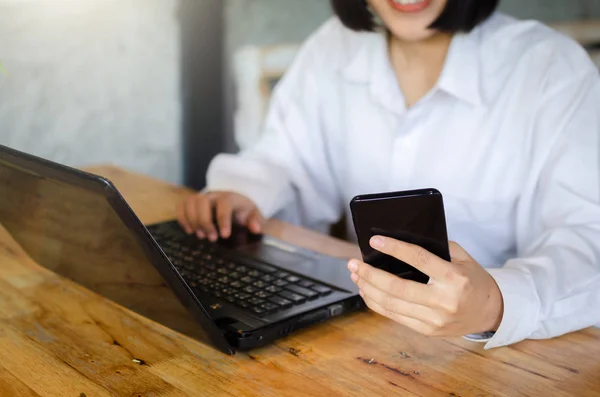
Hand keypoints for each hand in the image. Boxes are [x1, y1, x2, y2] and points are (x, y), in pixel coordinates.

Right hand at [177, 191, 263, 241]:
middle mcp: (214, 194)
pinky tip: (190, 230)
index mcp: (231, 197)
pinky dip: (182, 217)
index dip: (223, 218)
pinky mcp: (193, 202)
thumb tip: (256, 229)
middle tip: (211, 238)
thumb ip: (256, 221)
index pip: (224, 203)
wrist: (237, 205)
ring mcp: (202, 197)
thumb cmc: (245, 212)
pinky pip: (182, 205)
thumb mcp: (254, 215)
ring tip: (200, 235)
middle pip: (202, 201)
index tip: (224, 235)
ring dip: (192, 220)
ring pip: (190, 202)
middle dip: (204, 221)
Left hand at [348, 236, 503, 336]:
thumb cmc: (473, 279)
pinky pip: (394, 317)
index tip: (374, 241)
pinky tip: (366, 291)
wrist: (491, 311)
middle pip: (397, 288)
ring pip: (391, 304)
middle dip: (370, 274)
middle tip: (353, 263)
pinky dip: (376, 303)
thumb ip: (435, 248)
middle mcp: (444, 301)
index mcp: (454, 278)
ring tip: (355, 275)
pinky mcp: (427, 330)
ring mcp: (435, 319)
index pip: (419, 259)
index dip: (394, 248)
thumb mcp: (462, 258)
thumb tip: (398, 239)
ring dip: (368, 289)